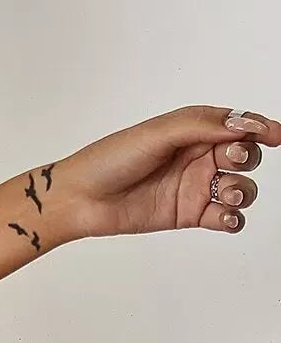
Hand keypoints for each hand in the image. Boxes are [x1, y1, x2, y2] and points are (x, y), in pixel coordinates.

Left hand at [54, 105, 277, 239]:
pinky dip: (233, 218)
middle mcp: (196, 157)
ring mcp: (195, 186)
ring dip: (245, 190)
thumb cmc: (109, 159)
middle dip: (248, 158)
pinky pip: (226, 217)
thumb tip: (244, 123)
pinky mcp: (190, 214)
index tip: (274, 135)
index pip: (236, 126)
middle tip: (232, 161)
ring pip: (241, 187)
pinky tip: (224, 216)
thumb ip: (202, 126)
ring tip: (227, 193)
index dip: (259, 128)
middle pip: (245, 156)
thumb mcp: (156, 133)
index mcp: (190, 131)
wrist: (81, 198)